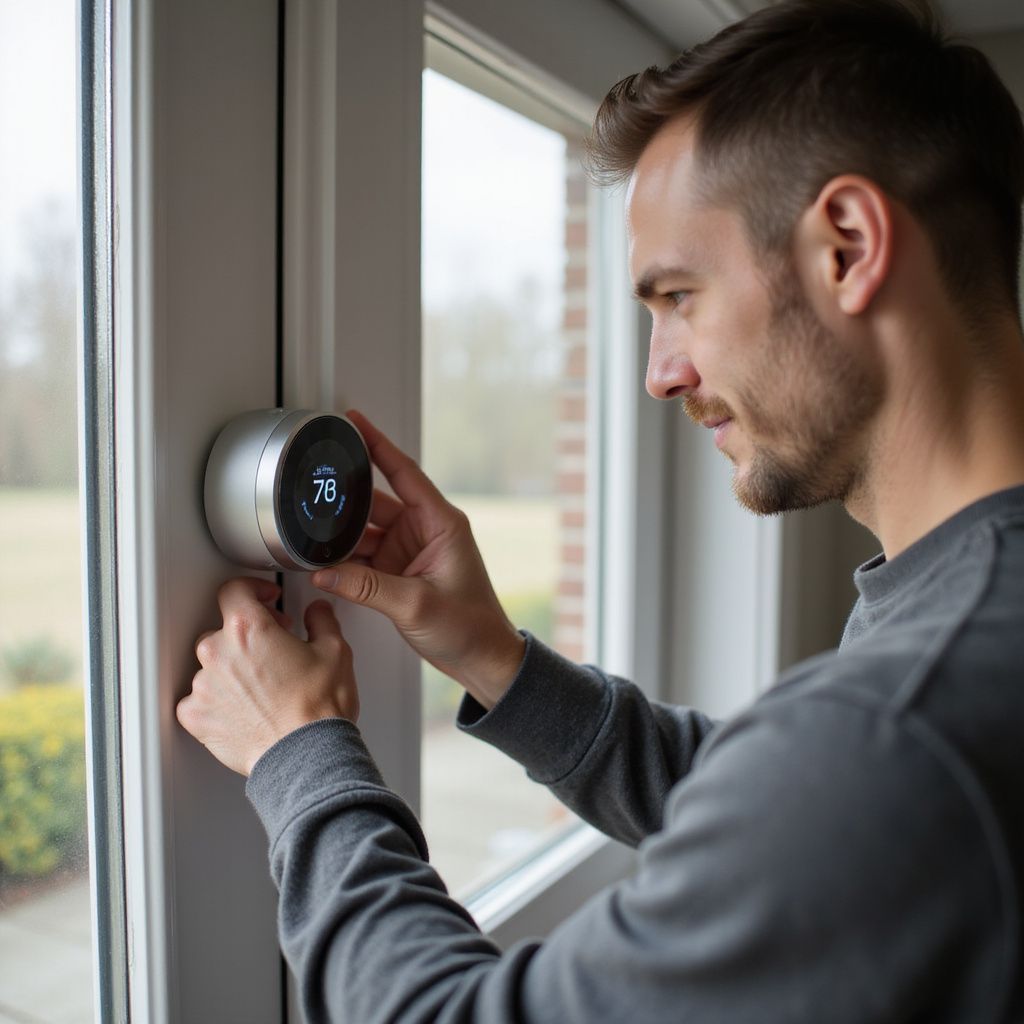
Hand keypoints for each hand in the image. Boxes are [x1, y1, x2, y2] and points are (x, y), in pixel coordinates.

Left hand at [177, 577, 356, 775]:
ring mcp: (203, 686)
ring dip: (231, 667)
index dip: (253, 589)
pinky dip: (215, 698)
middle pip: (223, 628)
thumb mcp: (335, 651)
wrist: (305, 756)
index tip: (264, 597)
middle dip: (247, 634)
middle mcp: (218, 652)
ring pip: (210, 664)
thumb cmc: (317, 709)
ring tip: (261, 683)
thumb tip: (318, 612)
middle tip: (273, 646)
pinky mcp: (196, 717)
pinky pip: (197, 698)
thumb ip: (322, 621)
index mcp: (248, 628)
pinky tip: (240, 705)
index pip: (234, 590)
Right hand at [311, 410, 524, 709]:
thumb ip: (367, 587)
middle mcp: (425, 531)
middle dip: (345, 496)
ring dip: (342, 533)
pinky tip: (325, 559)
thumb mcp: (416, 605)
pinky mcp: (399, 573)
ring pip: (366, 531)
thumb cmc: (471, 628)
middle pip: (376, 501)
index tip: (354, 421)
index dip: (378, 444)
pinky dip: (345, 558)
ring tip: (310, 529)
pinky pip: (365, 556)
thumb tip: (325, 572)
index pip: (404, 472)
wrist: (482, 660)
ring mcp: (410, 552)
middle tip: (313, 484)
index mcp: (441, 524)